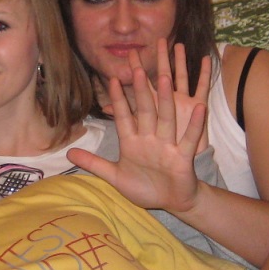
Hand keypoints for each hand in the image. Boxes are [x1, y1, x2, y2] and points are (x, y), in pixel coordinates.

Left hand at [69, 54, 207, 214]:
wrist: (171, 202)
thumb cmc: (144, 187)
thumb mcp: (115, 177)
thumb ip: (94, 164)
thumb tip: (69, 154)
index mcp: (132, 141)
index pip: (123, 117)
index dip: (117, 100)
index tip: (112, 80)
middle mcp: (150, 138)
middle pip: (145, 109)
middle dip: (140, 89)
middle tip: (137, 67)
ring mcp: (168, 145)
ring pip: (166, 117)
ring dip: (164, 99)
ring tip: (164, 77)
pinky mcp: (183, 156)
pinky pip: (190, 138)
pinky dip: (194, 124)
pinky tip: (200, 107)